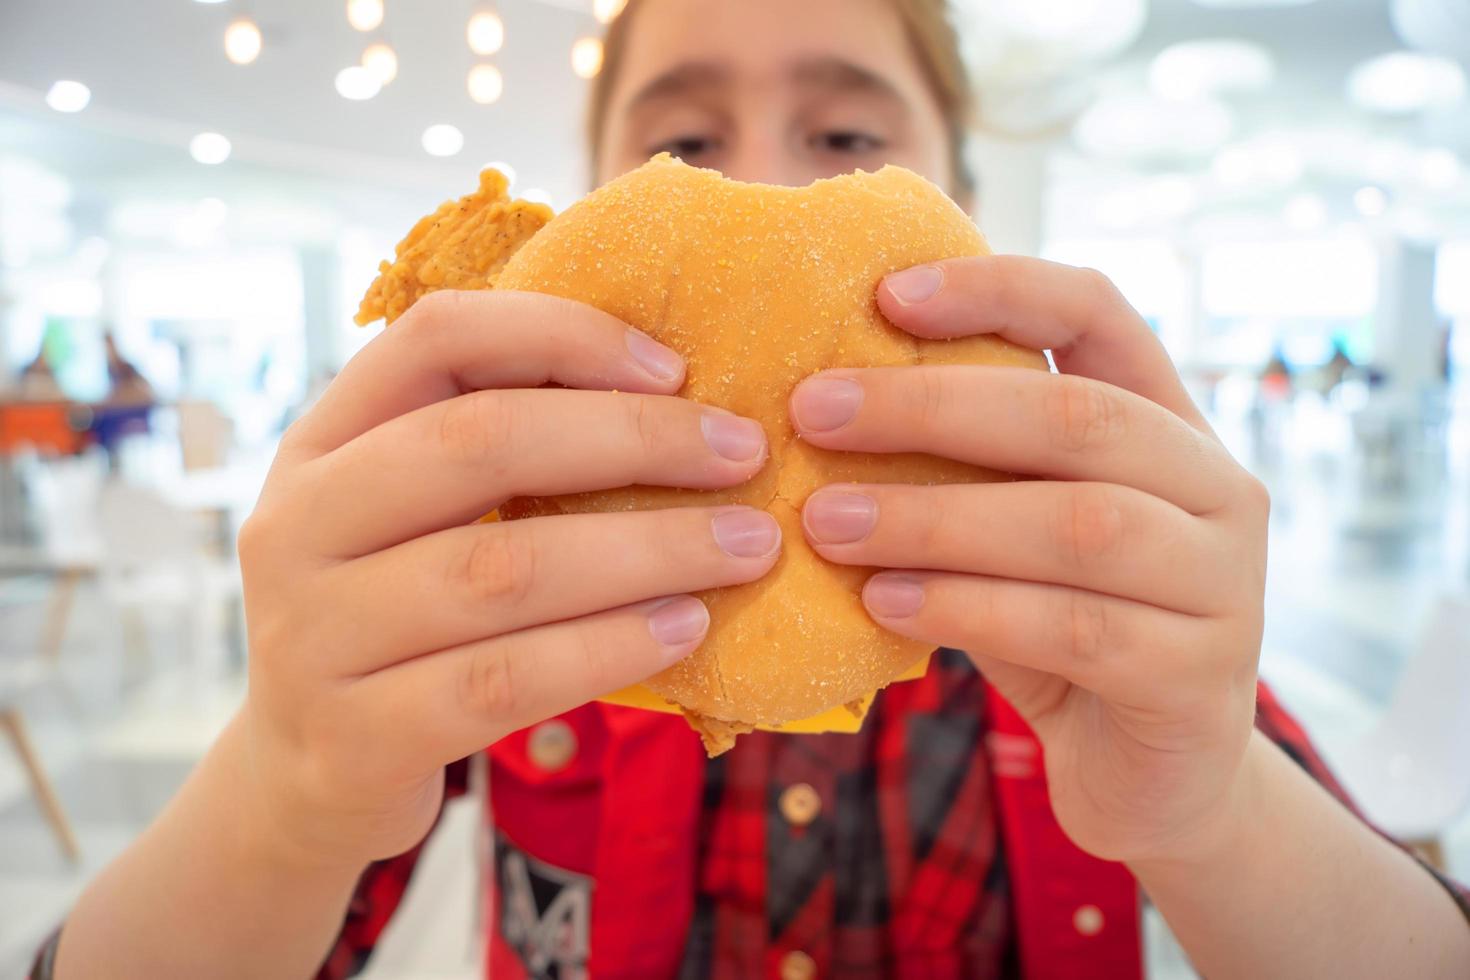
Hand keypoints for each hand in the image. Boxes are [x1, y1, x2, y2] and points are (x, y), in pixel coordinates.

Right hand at [237, 290, 779, 869]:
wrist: (300, 779)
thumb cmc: (396, 623)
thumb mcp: (410, 521)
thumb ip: (491, 455)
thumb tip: (675, 396)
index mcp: (321, 443)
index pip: (434, 338)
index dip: (561, 335)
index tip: (675, 369)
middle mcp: (296, 525)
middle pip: (477, 443)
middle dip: (633, 439)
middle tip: (744, 455)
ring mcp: (311, 637)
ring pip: (501, 570)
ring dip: (647, 550)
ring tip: (744, 547)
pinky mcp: (353, 739)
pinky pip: (503, 681)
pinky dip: (607, 649)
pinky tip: (684, 629)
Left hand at [790, 257, 1268, 863]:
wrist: (1148, 775)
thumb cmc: (1057, 628)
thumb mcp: (1015, 530)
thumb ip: (966, 468)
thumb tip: (823, 405)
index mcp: (1167, 421)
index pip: (1097, 313)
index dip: (998, 290)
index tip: (886, 296)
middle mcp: (1215, 485)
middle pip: (1076, 416)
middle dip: (931, 409)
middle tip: (814, 416)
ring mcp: (1224, 582)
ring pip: (1075, 526)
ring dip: (935, 519)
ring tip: (827, 524)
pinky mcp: (1200, 677)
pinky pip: (1075, 629)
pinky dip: (968, 609)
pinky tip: (884, 606)